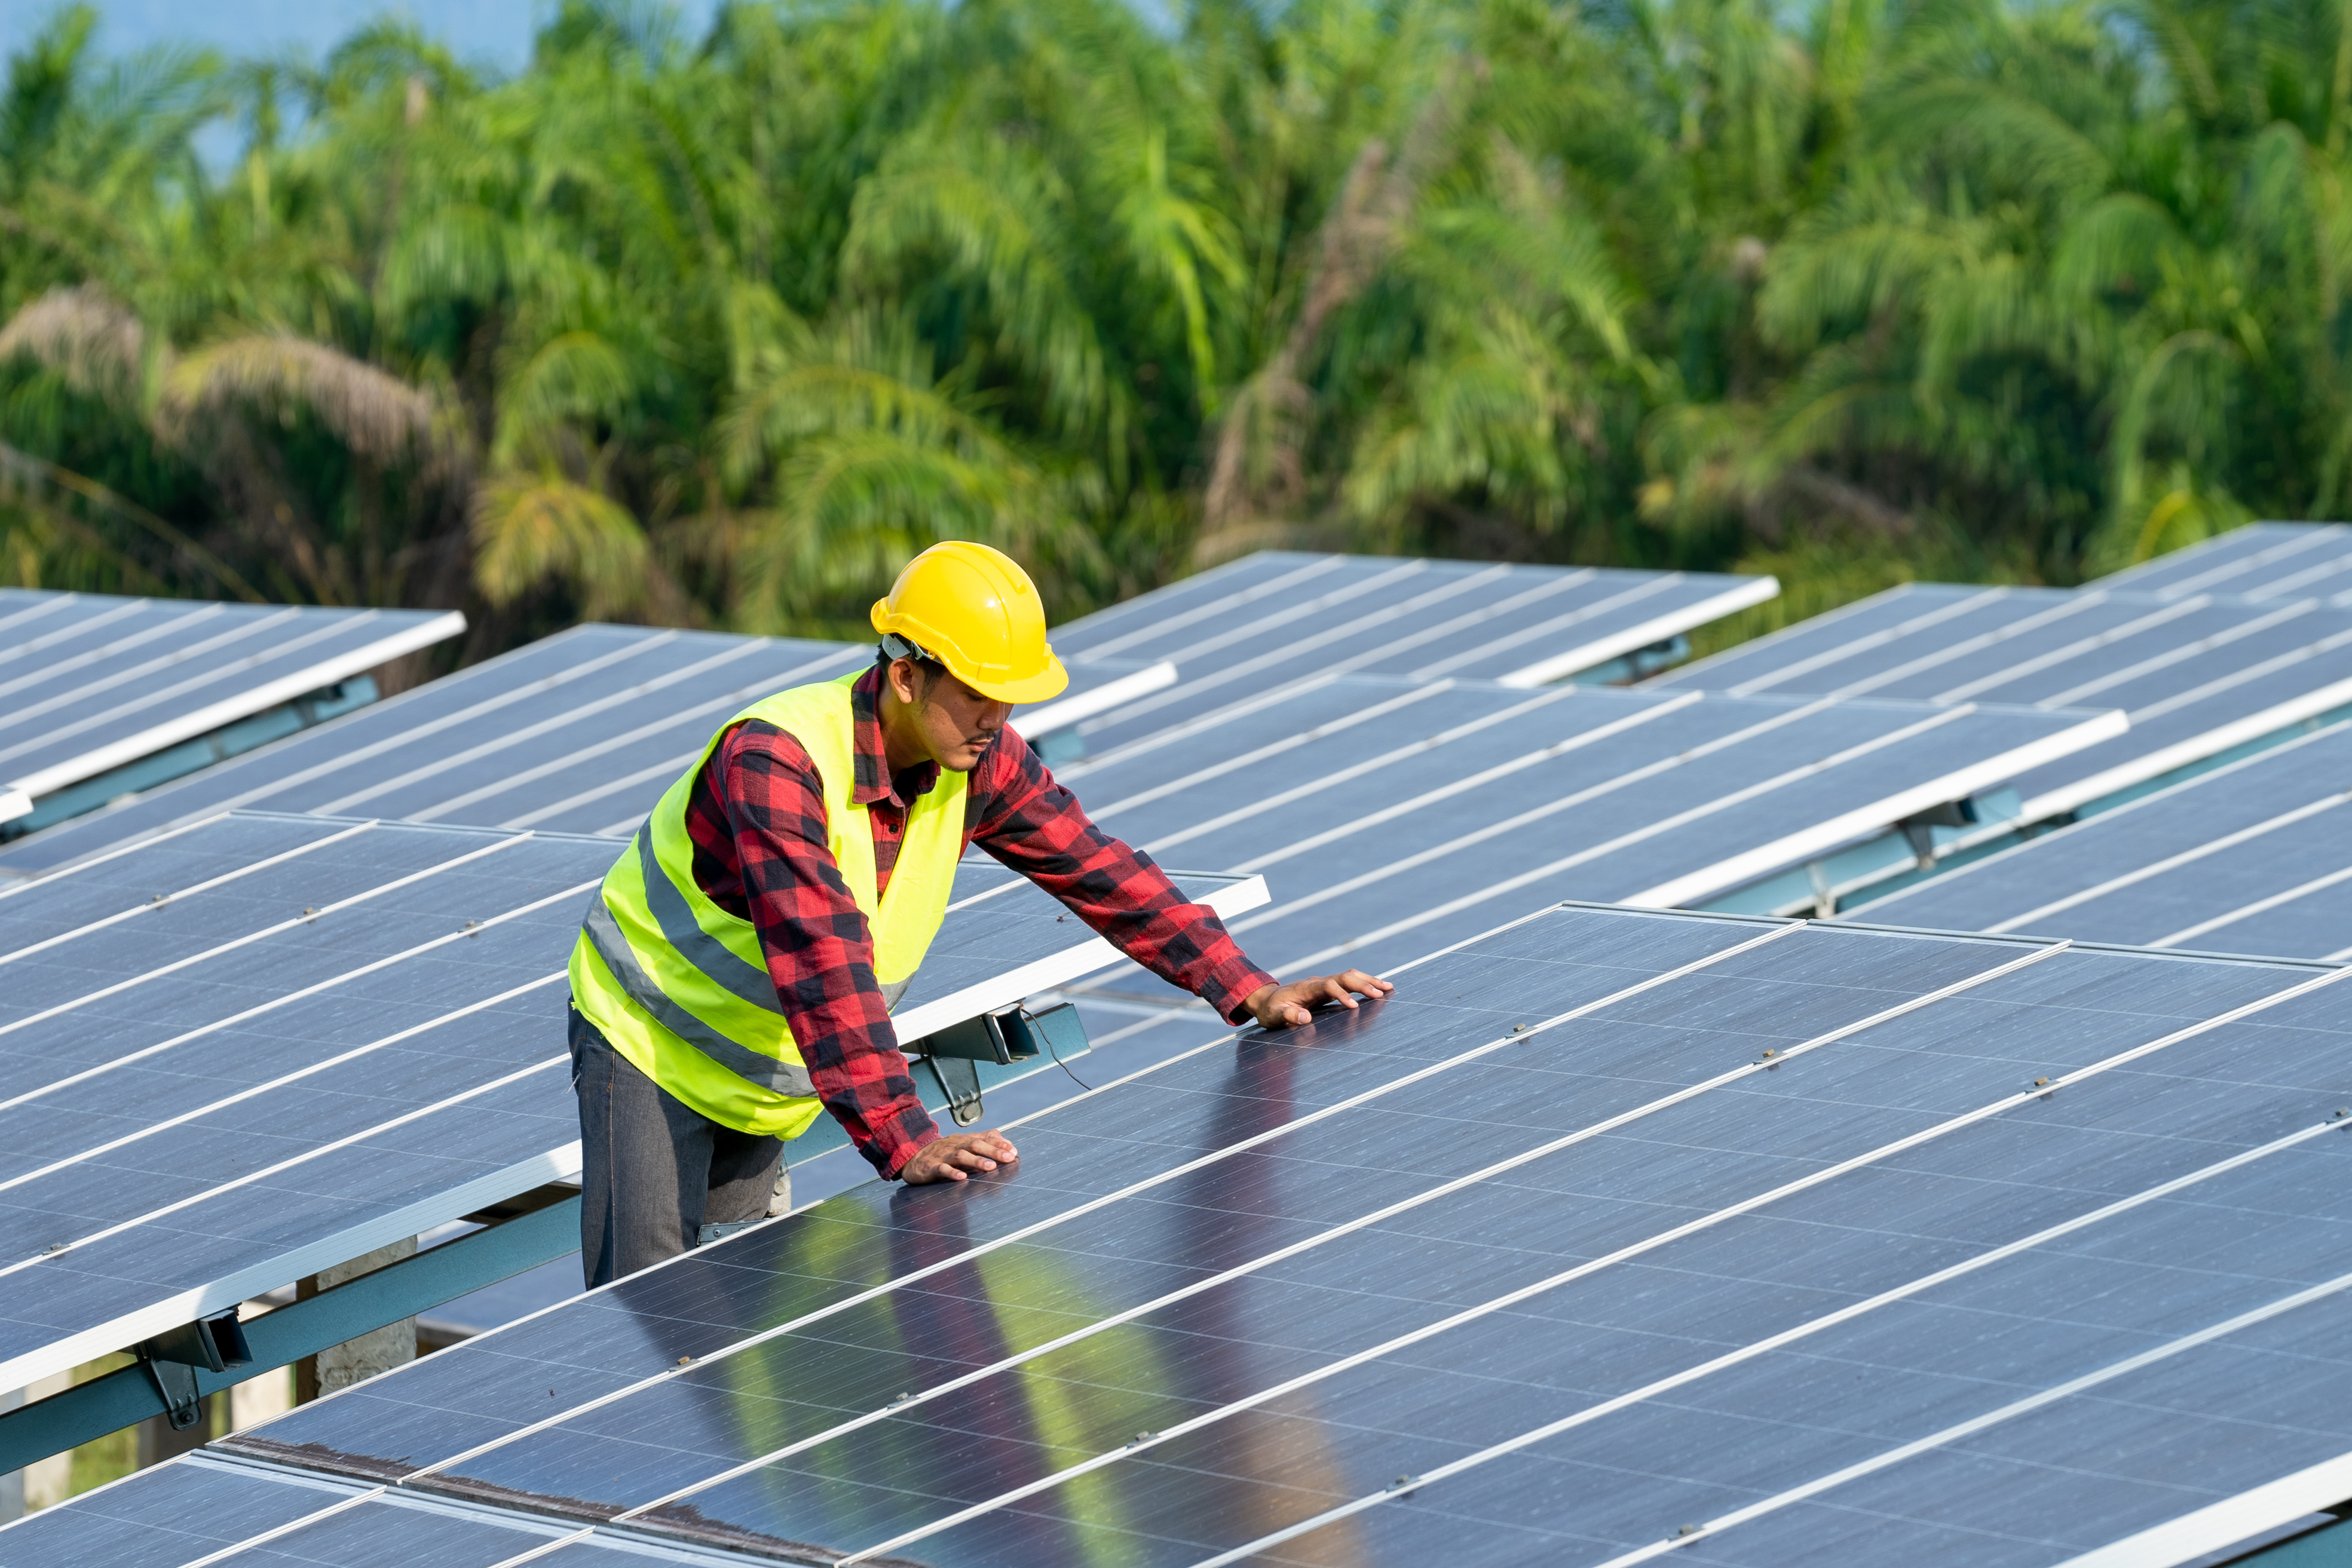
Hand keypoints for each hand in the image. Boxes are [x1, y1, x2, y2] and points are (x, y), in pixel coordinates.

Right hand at [898, 1129, 1018, 1183]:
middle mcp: (955, 1145)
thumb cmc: (942, 1152)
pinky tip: (962, 1177)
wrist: (912, 1156)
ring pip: (961, 1156)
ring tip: (990, 1167)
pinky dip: (952, 1173)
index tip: (1013, 1150)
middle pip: (975, 1145)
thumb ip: (983, 1140)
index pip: (984, 1139)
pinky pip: (941, 1169)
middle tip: (1008, 1158)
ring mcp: (943, 1156)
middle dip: (993, 1151)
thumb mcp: (962, 1143)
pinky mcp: (931, 1167)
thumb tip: (1005, 1140)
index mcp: (963, 1140)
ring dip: (976, 1161)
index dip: (999, 1144)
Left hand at [1242, 969, 1393, 1028]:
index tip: (1354, 1006)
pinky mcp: (1329, 988)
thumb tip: (1305, 1018)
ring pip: (1350, 976)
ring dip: (1369, 981)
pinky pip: (1350, 982)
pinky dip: (1365, 983)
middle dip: (1363, 984)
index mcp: (1306, 988)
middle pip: (1344, 977)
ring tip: (1389, 988)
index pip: (1328, 986)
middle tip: (1381, 994)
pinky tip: (1379, 989)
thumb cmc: (1271, 1010)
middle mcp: (1318, 982)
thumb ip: (1288, 1017)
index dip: (1342, 995)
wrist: (1267, 1000)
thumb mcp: (1274, 1016)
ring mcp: (1324, 983)